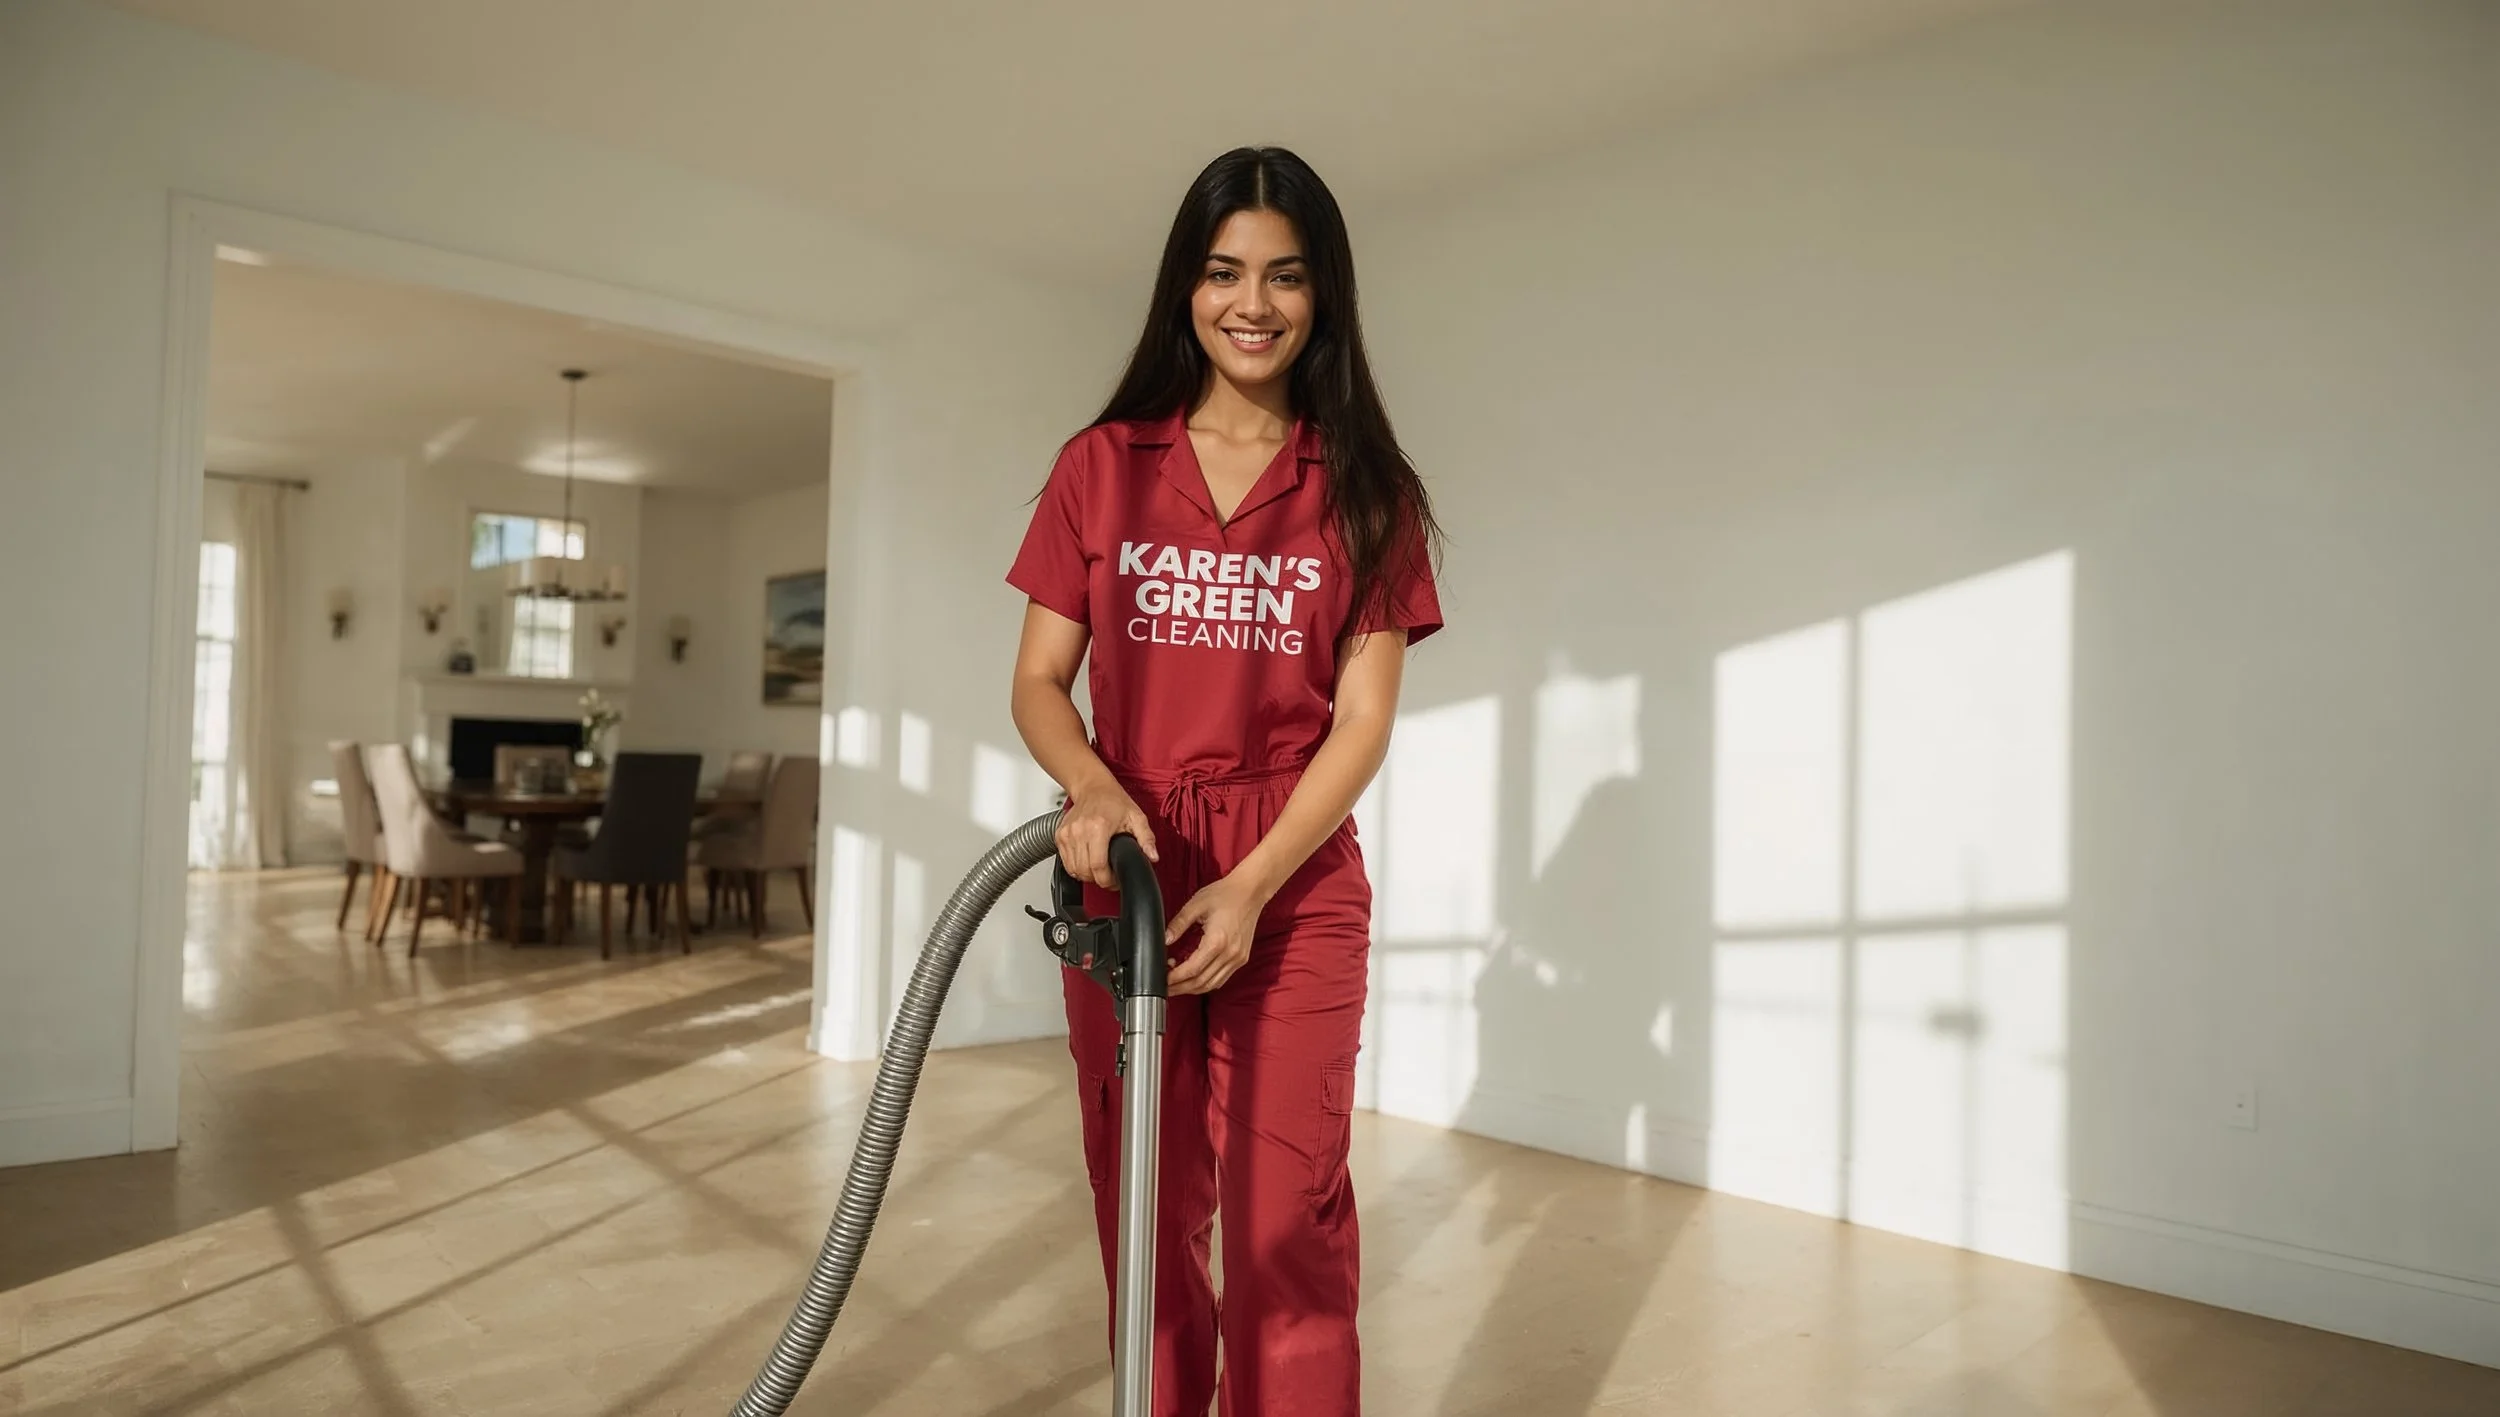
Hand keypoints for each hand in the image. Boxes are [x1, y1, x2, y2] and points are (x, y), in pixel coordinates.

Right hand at [1055, 779, 1157, 888]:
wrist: (1093, 787)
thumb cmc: (1113, 800)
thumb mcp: (1137, 817)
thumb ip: (1146, 838)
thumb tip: (1153, 856)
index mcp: (1098, 827)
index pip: (1098, 866)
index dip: (1108, 880)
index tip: (1115, 881)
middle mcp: (1079, 831)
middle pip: (1085, 871)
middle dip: (1099, 879)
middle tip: (1109, 875)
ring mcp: (1067, 834)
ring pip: (1073, 870)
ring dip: (1087, 875)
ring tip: (1099, 868)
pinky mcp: (1059, 836)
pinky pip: (1065, 863)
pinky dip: (1076, 867)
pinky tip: (1087, 861)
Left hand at [1164, 872, 1272, 995]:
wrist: (1251, 891)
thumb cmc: (1226, 894)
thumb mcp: (1196, 904)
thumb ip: (1178, 923)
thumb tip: (1165, 940)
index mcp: (1217, 941)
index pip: (1192, 969)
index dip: (1174, 978)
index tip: (1162, 978)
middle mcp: (1230, 954)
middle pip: (1201, 982)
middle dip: (1180, 988)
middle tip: (1165, 987)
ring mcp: (1238, 958)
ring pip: (1212, 984)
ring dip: (1192, 988)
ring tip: (1176, 985)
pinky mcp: (1241, 958)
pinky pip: (1222, 978)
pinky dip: (1207, 983)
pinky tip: (1195, 979)